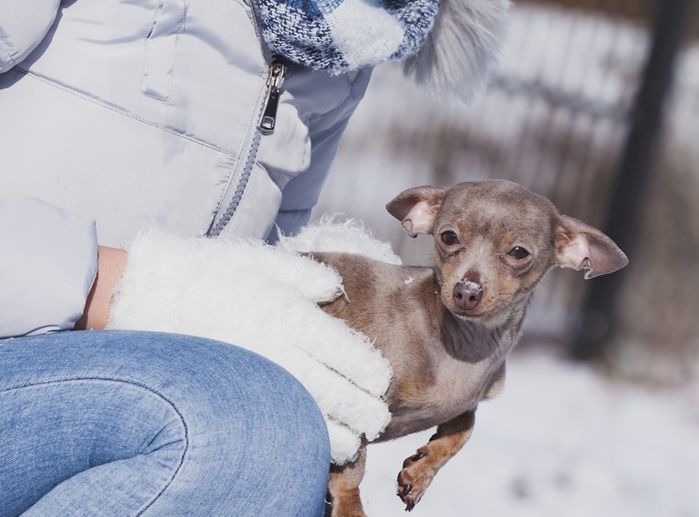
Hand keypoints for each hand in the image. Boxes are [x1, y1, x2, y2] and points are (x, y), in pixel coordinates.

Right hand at [107, 230, 391, 463]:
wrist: (149, 296)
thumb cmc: (208, 272)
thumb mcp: (261, 260)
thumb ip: (306, 275)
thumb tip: (335, 289)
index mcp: (295, 317)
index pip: (349, 354)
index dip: (371, 372)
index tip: (379, 380)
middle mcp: (283, 354)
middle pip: (338, 394)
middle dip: (366, 411)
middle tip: (379, 419)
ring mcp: (258, 380)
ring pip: (311, 421)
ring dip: (340, 436)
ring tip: (356, 441)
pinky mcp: (234, 396)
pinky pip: (275, 427)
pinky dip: (300, 442)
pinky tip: (310, 447)